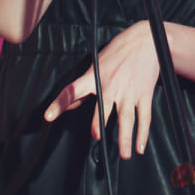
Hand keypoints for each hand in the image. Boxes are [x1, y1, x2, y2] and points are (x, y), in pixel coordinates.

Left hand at [44, 20, 160, 156]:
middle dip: (97, 125)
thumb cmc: (118, 52)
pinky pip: (144, 117)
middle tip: (96, 138)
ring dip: (125, 138)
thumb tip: (68, 105)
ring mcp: (129, 91)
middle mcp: (111, 85)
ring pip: (126, 119)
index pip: (72, 91)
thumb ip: (82, 88)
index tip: (48, 116)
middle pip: (102, 110)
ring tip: (124, 154)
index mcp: (94, 77)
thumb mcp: (96, 65)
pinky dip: (142, 134)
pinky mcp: (144, 94)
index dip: (59, 104)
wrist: (145, 40)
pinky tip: (140, 146)